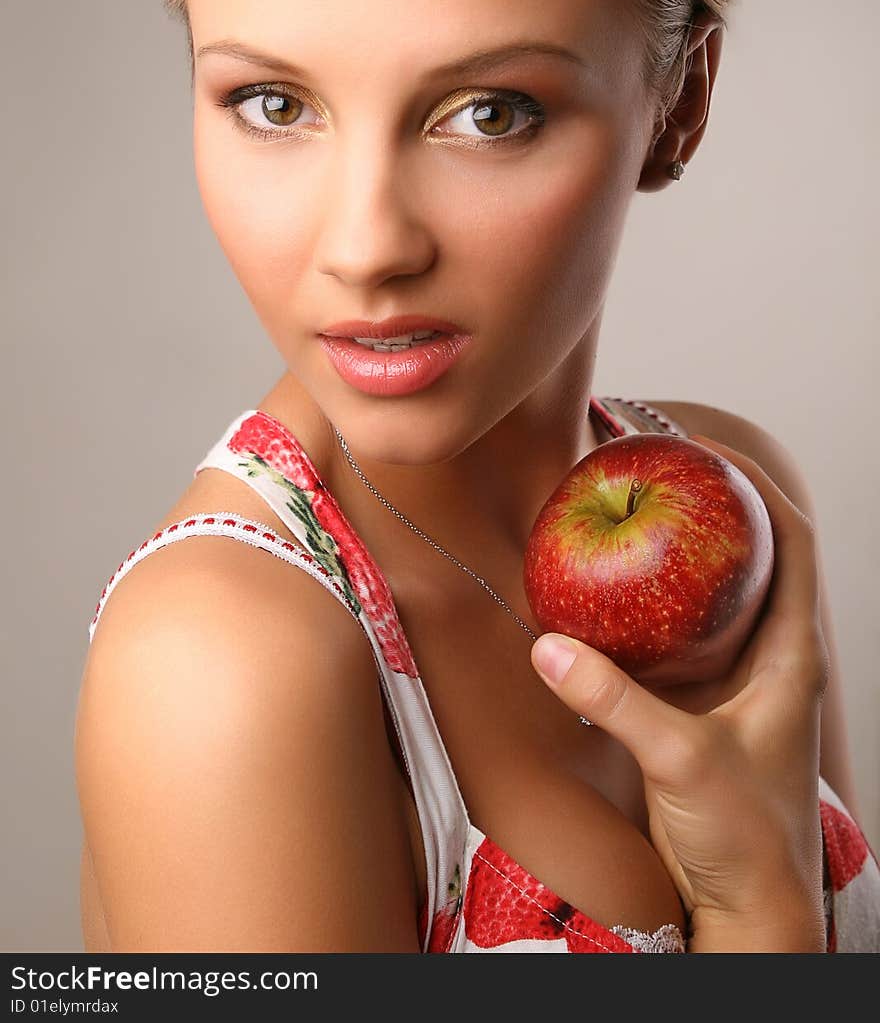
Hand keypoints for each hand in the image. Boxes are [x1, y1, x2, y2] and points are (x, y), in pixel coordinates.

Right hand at [529, 435, 829, 929]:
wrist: (750, 907)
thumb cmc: (748, 838)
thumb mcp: (683, 761)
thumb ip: (615, 703)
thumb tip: (549, 647)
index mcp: (791, 655)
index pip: (792, 541)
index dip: (755, 486)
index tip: (704, 450)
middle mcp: (766, 656)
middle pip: (748, 553)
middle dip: (706, 504)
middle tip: (653, 466)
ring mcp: (732, 680)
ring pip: (707, 593)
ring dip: (673, 551)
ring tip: (626, 508)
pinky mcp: (696, 706)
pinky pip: (670, 636)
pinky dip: (640, 604)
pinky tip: (599, 590)